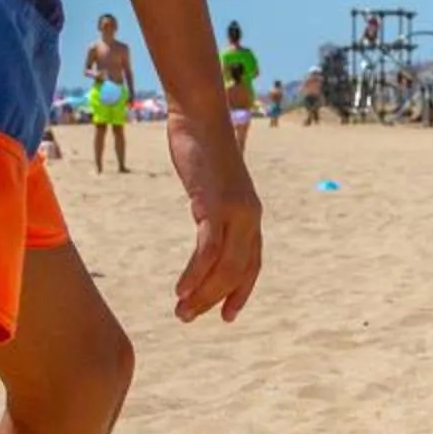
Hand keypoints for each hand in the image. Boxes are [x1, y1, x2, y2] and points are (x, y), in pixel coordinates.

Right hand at [166, 115, 263, 323]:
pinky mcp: (216, 204)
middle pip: (238, 272)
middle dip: (214, 299)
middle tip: (188, 317)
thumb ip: (212, 208)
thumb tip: (205, 223)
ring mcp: (235, 211)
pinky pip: (208, 249)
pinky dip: (195, 273)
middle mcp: (250, 217)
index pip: (252, 264)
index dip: (240, 291)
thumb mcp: (211, 185)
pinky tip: (181, 289)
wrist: (200, 116)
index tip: (227, 315)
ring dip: (203, 293)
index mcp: (251, 215)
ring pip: (225, 267)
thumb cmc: (202, 147)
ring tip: (182, 311)